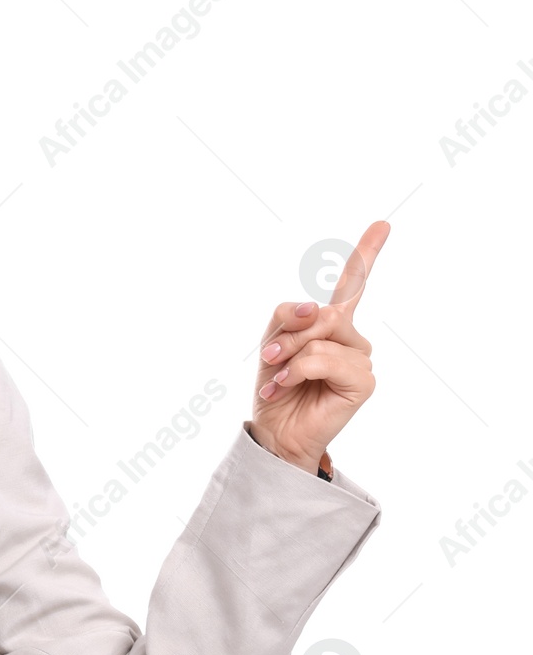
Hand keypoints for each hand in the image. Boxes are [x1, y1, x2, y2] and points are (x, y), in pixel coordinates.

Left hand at [250, 220, 387, 474]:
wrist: (275, 430)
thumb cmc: (276, 387)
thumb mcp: (273, 342)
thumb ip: (291, 316)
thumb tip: (317, 306)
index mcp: (332, 325)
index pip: (352, 285)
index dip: (366, 254)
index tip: (383, 224)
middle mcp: (352, 339)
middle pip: (323, 312)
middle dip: (289, 334)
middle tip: (271, 357)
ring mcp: (361, 359)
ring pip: (322, 336)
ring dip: (290, 356)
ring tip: (279, 380)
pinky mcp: (363, 381)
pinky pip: (324, 359)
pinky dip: (298, 371)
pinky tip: (288, 387)